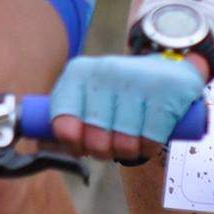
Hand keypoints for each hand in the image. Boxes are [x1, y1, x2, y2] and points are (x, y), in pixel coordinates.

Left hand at [46, 51, 208, 161]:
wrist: (170, 62)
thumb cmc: (121, 90)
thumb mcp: (89, 94)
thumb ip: (67, 119)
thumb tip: (44, 146)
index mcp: (79, 73)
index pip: (62, 122)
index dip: (72, 144)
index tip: (81, 145)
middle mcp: (105, 71)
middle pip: (95, 141)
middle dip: (104, 150)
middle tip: (111, 141)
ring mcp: (137, 80)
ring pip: (124, 145)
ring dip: (129, 150)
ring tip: (133, 134)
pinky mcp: (166, 91)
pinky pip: (150, 141)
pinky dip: (149, 146)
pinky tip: (150, 131)